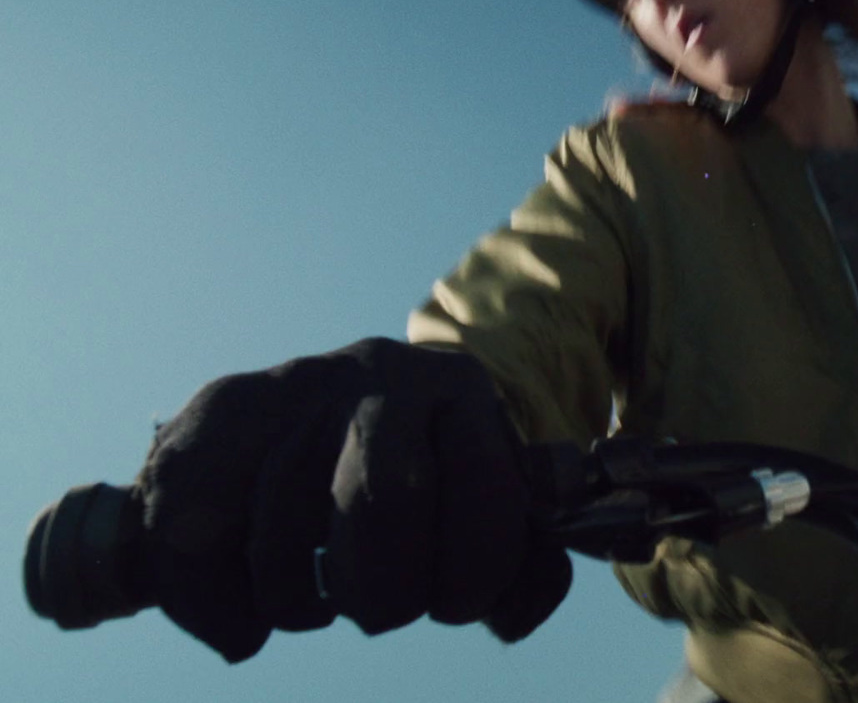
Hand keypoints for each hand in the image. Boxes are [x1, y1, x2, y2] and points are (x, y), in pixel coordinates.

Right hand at [136, 338, 571, 661]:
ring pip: (280, 530)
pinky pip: (189, 527)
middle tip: (379, 609)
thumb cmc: (433, 485)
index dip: (473, 576)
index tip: (454, 604)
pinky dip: (212, 605)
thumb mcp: (493, 510)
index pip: (486, 492)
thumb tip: (514, 613)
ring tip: (315, 602)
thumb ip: (526, 570)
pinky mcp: (216, 412)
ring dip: (297, 604)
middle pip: (377, 499)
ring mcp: (294, 386)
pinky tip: (244, 626)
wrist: (350, 411)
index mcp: (464, 390)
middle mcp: (381, 373)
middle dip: (382, 591)